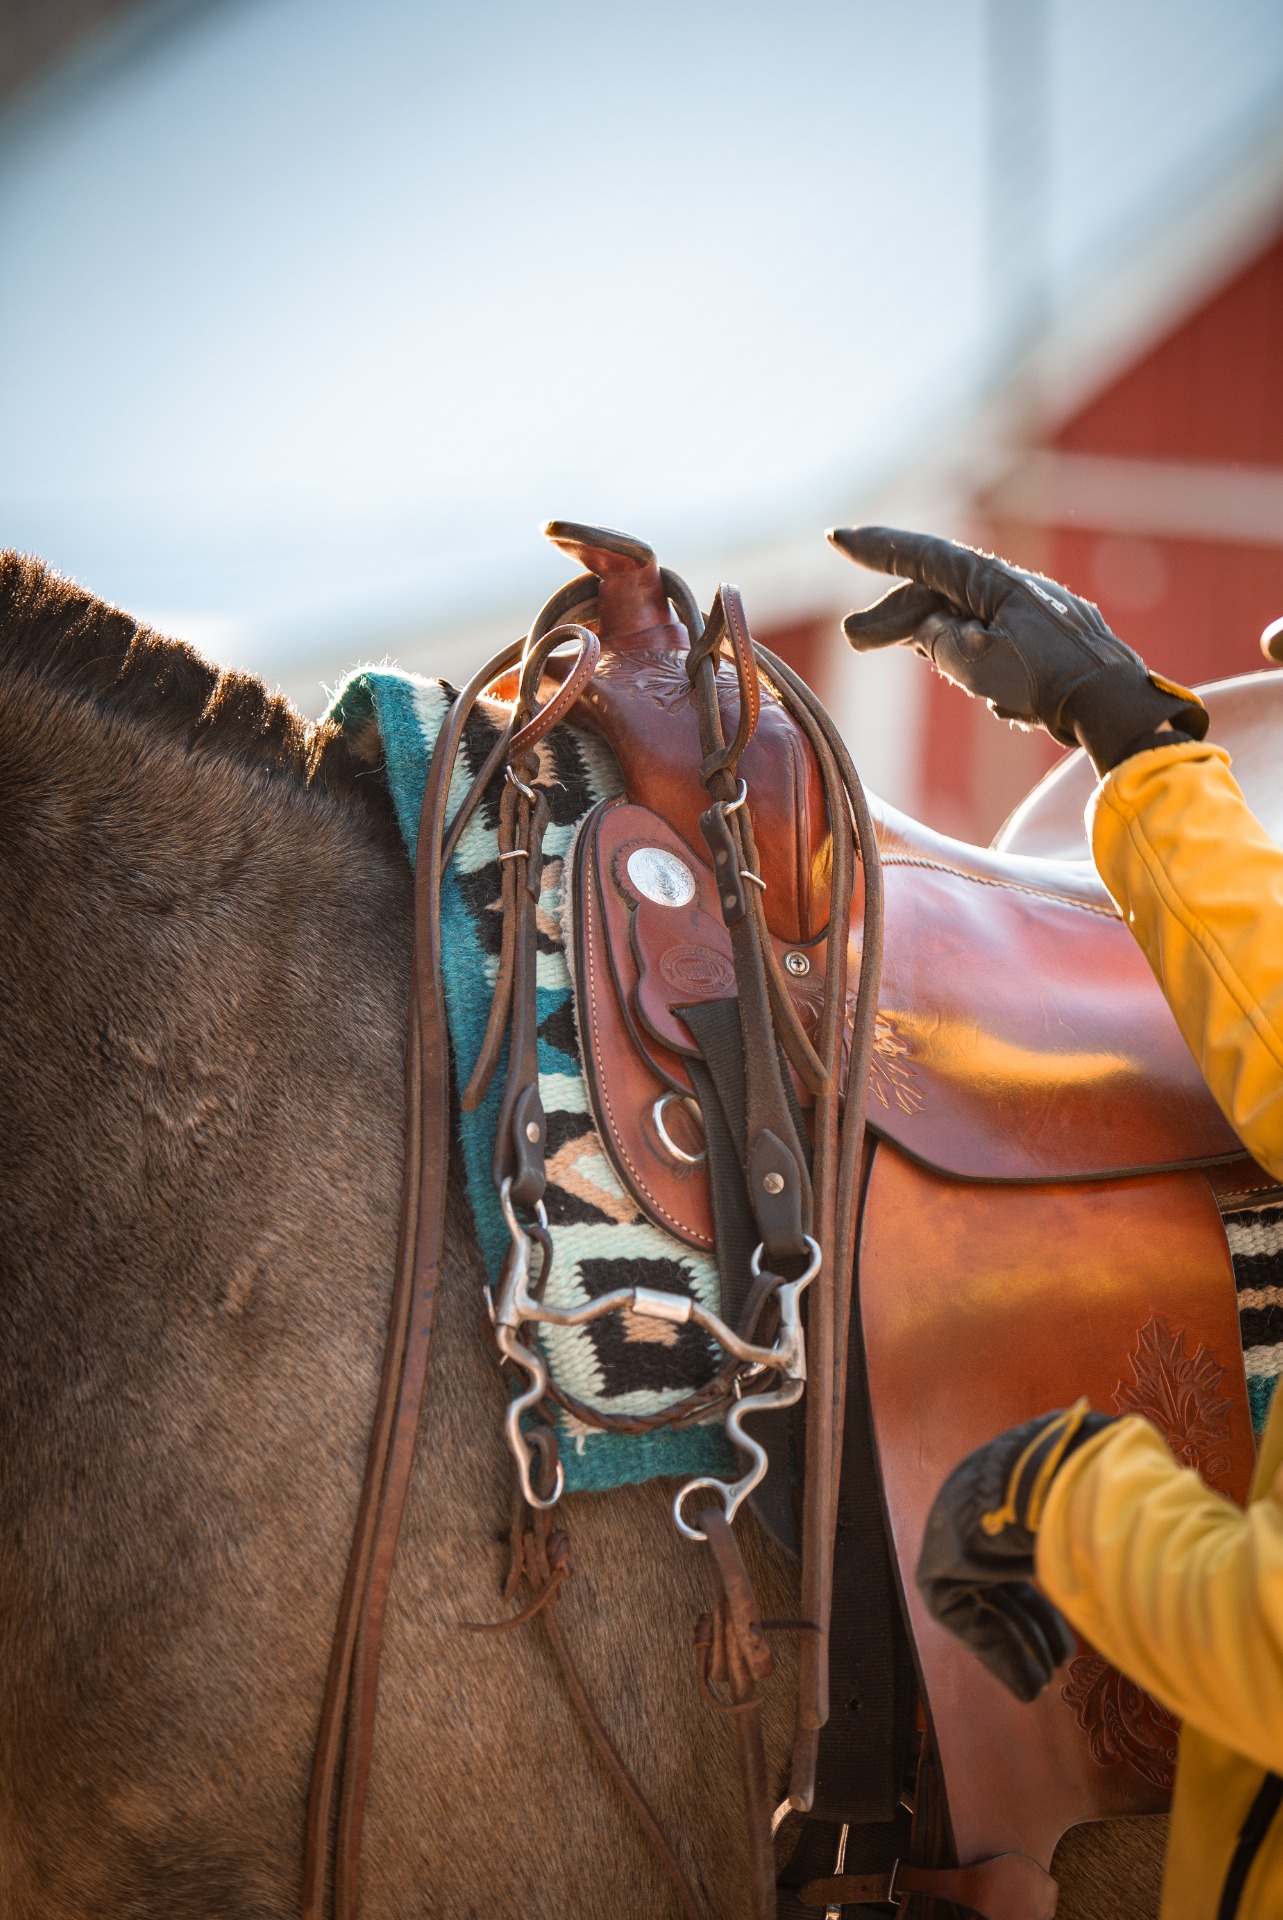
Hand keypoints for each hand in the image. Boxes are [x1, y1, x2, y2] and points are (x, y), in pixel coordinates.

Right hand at [831, 526, 1207, 774]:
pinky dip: (965, 652)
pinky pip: (992, 638)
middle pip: (938, 593)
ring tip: (904, 658)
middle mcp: (1014, 588)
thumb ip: (937, 640)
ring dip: (928, 636)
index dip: (877, 549)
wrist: (1113, 705)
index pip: (923, 556)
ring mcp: (1034, 612)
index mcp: (994, 582)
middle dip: (893, 614)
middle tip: (853, 639)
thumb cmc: (1045, 681)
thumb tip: (925, 630)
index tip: (837, 539)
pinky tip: (964, 676)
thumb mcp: (975, 663)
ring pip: (964, 617)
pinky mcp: (1048, 639)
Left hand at [916, 1401, 1114, 1701]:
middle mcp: (977, 1511)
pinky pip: (962, 1618)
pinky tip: (1027, 1680)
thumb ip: (1117, 1528)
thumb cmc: (1090, 1489)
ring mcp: (951, 1535)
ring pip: (983, 1604)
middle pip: (1003, 1582)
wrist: (1046, 1478)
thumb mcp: (1105, 1509)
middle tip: (1058, 1664)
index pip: (1024, 1553)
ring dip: (1016, 1644)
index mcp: (1011, 1492)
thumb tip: (1174, 1538)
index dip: (1050, 1597)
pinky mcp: (936, 1564)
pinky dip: (995, 1650)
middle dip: (1033, 1625)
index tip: (1071, 1635)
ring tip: (1044, 1683)